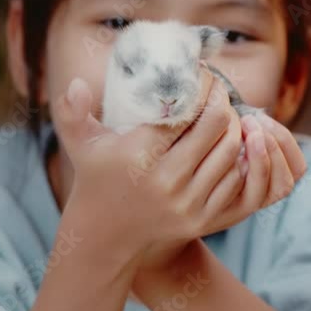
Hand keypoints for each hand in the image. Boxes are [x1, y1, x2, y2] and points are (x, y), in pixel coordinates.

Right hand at [53, 70, 303, 279]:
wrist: (105, 236)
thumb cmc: (95, 178)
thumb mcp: (80, 144)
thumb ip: (71, 112)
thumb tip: (76, 83)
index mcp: (138, 155)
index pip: (184, 111)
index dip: (201, 87)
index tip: (203, 74)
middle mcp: (165, 180)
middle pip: (214, 126)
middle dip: (222, 101)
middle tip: (219, 89)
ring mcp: (187, 203)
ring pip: (230, 151)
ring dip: (235, 126)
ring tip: (228, 111)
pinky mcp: (202, 219)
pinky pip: (234, 179)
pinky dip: (239, 157)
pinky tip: (232, 141)